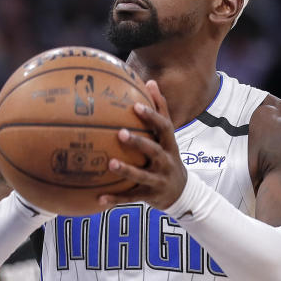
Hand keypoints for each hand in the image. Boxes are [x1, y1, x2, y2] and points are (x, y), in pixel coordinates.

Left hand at [99, 80, 186, 209]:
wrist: (181, 192)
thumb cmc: (168, 156)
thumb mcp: (168, 136)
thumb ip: (160, 111)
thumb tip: (150, 81)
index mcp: (169, 145)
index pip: (164, 128)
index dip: (152, 116)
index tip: (136, 105)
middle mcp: (166, 162)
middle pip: (154, 151)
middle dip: (139, 142)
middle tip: (120, 132)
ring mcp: (158, 180)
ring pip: (142, 176)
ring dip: (127, 170)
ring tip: (110, 164)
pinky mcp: (150, 196)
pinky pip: (131, 198)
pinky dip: (116, 199)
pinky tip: (99, 198)